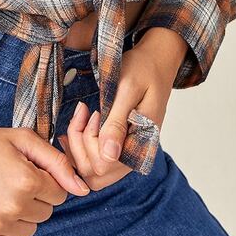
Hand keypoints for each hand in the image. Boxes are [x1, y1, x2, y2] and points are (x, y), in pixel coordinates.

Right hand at [0, 112, 90, 235]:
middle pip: (46, 213)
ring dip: (22, 214)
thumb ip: (57, 161)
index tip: (27, 170)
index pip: (60, 193)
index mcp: (27, 181)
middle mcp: (13, 207)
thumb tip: (82, 189)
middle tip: (11, 179)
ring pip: (30, 230)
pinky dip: (7, 230)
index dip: (45, 180)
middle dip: (35, 196)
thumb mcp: (21, 139)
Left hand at [57, 38, 179, 188]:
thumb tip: (108, 155)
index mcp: (141, 144)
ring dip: (79, 145)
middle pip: (94, 173)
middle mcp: (134, 157)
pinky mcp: (120, 149)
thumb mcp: (128, 89)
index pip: (102, 165)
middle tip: (84, 111)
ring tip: (83, 114)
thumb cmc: (144, 70)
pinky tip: (80, 124)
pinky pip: (94, 162)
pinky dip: (81, 146)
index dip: (89, 141)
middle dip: (79, 144)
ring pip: (91, 171)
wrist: (156, 62)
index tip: (92, 112)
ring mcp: (127, 155)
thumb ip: (117, 122)